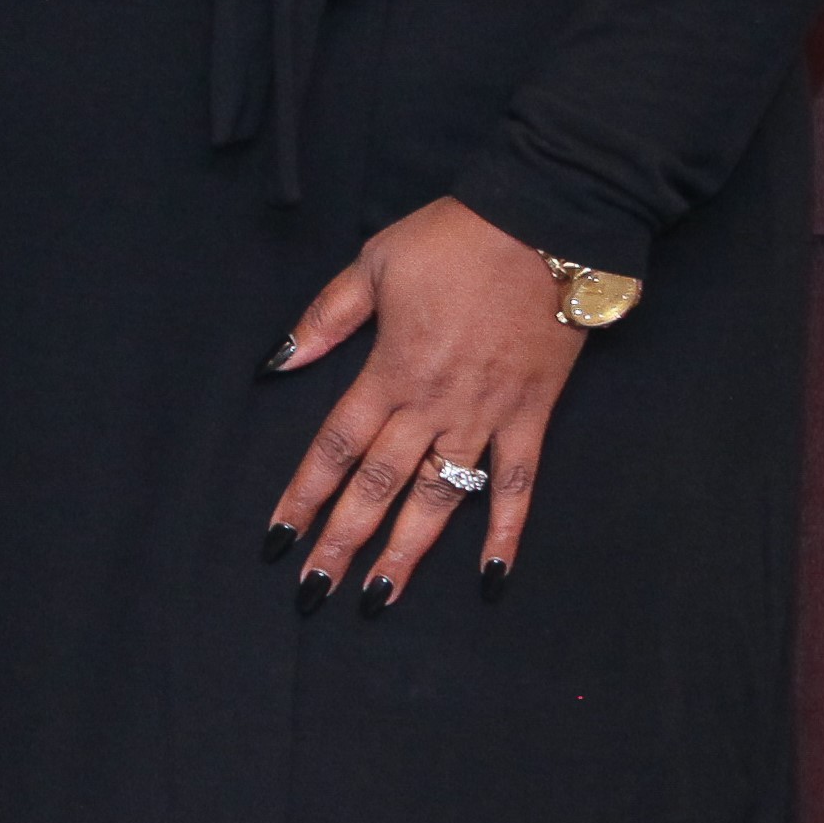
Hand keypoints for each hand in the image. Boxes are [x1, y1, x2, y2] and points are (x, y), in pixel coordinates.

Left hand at [261, 195, 586, 608]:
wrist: (544, 225)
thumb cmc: (453, 240)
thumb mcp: (373, 264)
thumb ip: (326, 319)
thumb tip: (278, 363)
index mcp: (388, 370)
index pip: (334, 447)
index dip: (304, 495)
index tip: (280, 538)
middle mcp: (432, 404)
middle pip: (378, 485)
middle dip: (343, 541)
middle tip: (316, 592)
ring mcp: (485, 415)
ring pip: (440, 498)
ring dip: (408, 551)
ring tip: (380, 598)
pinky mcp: (532, 416)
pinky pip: (518, 484)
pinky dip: (506, 532)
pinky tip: (492, 578)